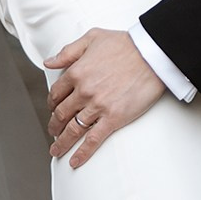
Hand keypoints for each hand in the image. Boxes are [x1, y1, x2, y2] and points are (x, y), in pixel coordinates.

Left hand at [46, 28, 166, 166]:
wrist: (151, 54)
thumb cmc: (125, 44)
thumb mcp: (92, 38)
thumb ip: (68, 51)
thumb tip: (49, 62)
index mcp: (77, 72)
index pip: (56, 93)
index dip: (52, 104)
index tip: (53, 109)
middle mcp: (84, 91)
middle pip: (61, 114)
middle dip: (54, 125)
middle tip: (53, 132)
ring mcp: (98, 106)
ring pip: (73, 130)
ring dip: (62, 142)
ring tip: (56, 150)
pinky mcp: (113, 118)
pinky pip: (93, 140)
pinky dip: (82, 153)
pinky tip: (75, 161)